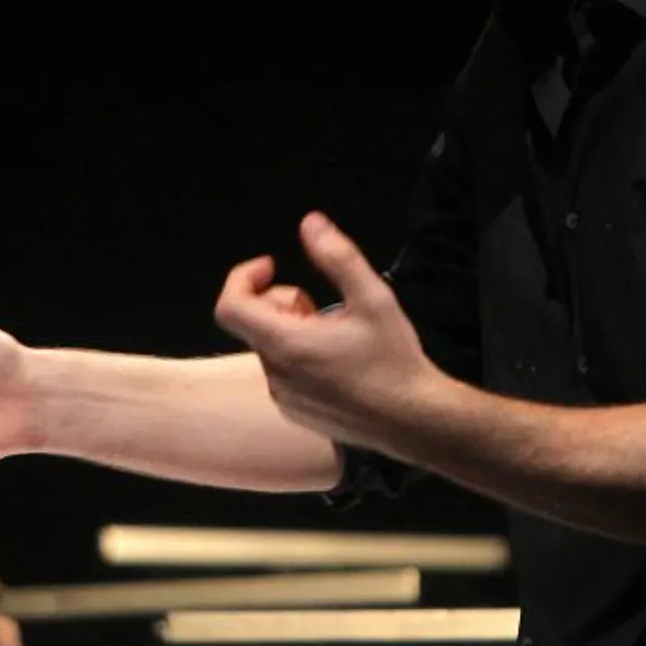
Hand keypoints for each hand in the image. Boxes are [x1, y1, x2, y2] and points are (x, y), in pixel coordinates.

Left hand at [213, 212, 440, 451]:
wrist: (415, 421)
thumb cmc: (394, 360)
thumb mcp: (373, 298)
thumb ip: (338, 257)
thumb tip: (310, 223)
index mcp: (286, 344)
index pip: (230, 306)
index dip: (243, 277)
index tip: (272, 266)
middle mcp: (276, 374)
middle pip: (254, 322)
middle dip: (281, 302)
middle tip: (321, 304)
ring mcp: (284, 398)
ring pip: (271, 347)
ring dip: (293, 330)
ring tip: (337, 334)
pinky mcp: (296, 414)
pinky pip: (283, 374)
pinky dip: (299, 357)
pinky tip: (338, 361)